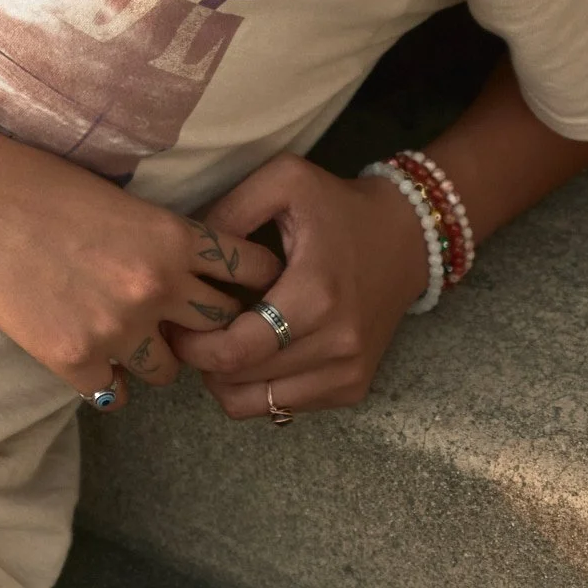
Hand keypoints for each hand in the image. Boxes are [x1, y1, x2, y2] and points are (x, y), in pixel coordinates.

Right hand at [0, 129, 282, 408]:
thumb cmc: (37, 182)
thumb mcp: (122, 200)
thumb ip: (163, 241)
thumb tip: (190, 274)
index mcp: (174, 238)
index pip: (254, 271)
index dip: (252, 280)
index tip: (242, 285)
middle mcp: (156, 289)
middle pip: (222, 327)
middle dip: (208, 324)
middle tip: (185, 319)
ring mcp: (116, 330)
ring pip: (171, 370)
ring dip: (156, 355)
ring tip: (127, 336)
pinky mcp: (73, 359)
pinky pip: (114, 395)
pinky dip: (107, 380)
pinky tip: (90, 357)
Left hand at [165, 154, 428, 418]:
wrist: (408, 238)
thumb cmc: (339, 206)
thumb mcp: (285, 179)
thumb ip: (231, 211)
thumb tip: (189, 258)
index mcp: (315, 295)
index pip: (236, 350)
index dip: (195, 346)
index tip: (179, 324)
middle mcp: (337, 344)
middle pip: (240, 381)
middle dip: (203, 361)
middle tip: (191, 331)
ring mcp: (348, 371)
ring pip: (256, 404)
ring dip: (227, 380)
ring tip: (223, 341)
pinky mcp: (353, 388)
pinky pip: (284, 407)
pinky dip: (258, 387)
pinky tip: (257, 351)